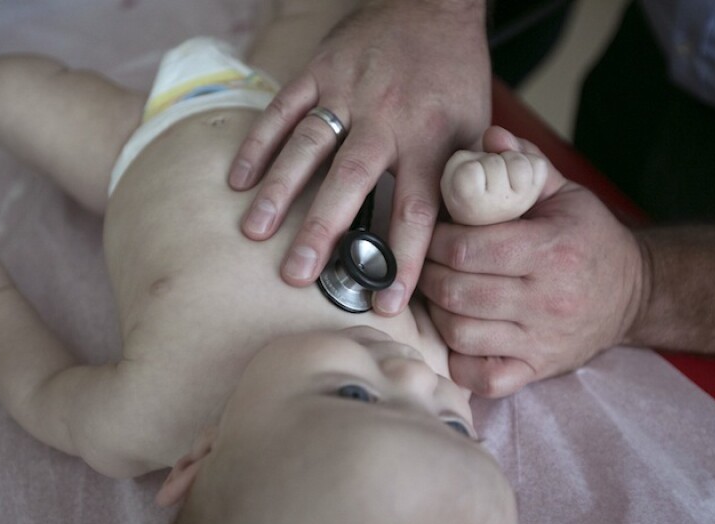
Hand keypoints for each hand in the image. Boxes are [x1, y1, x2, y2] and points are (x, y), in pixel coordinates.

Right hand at [229, 0, 489, 314]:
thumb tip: (459, 242)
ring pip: (308, 145)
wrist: (433, 5)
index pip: (416, 208)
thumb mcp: (476, 127)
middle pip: (351, 181)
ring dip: (278, 190)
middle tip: (296, 275)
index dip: (403, 259)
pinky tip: (238, 179)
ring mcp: (348, 92)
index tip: (386, 304)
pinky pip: (283, 108)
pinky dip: (258, 143)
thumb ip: (464, 182)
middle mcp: (387, 118)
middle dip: (323, 230)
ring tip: (253, 233)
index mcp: (430, 139)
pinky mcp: (320, 71)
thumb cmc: (454, 77)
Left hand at [420, 133, 644, 396]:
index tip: (434, 233)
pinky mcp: (538, 369)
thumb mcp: (564, 193)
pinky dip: (458, 361)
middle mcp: (547, 300)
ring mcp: (541, 341)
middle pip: (457, 291)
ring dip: (436, 312)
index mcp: (551, 250)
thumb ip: (524, 166)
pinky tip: (455, 335)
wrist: (633, 291)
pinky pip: (484, 378)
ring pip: (460, 333)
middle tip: (427, 262)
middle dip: (430, 274)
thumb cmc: (590, 238)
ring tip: (438, 292)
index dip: (437, 240)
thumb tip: (486, 138)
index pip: (469, 249)